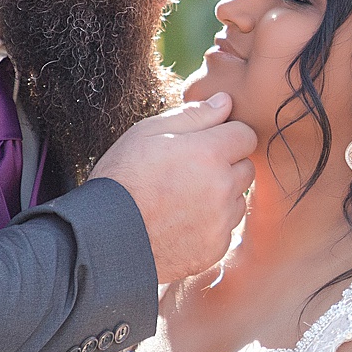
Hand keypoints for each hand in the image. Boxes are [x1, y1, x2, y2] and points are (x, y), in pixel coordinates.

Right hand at [89, 93, 256, 284]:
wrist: (105, 238)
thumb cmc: (121, 179)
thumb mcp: (147, 134)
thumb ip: (192, 115)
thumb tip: (226, 101)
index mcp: (210, 153)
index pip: (246, 135)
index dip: (225, 136)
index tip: (202, 145)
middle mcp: (223, 187)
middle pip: (246, 168)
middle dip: (225, 166)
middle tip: (187, 173)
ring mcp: (221, 222)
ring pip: (237, 201)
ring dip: (219, 197)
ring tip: (180, 201)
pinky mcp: (215, 249)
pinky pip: (224, 231)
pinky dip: (209, 226)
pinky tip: (179, 224)